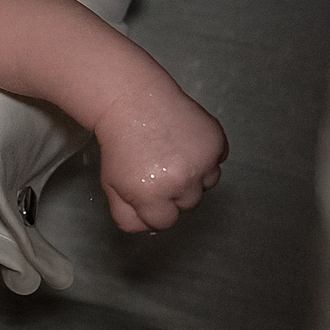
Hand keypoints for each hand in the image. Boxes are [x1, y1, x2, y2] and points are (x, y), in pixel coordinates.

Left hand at [94, 98, 226, 233]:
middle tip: (158, 166)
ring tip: (173, 153)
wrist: (132, 100)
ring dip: (195, 174)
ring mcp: (201, 161)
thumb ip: (127, 216)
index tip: (147, 188)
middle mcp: (180, 182)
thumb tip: (149, 229)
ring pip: (208, 184)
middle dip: (175, 191)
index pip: (165, 222)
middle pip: (189, 204)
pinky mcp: (215, 142)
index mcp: (152, 197)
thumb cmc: (120, 143)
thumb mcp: (111, 185)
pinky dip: (207, 155)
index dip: (155, 206)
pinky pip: (219, 160)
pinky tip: (186, 142)